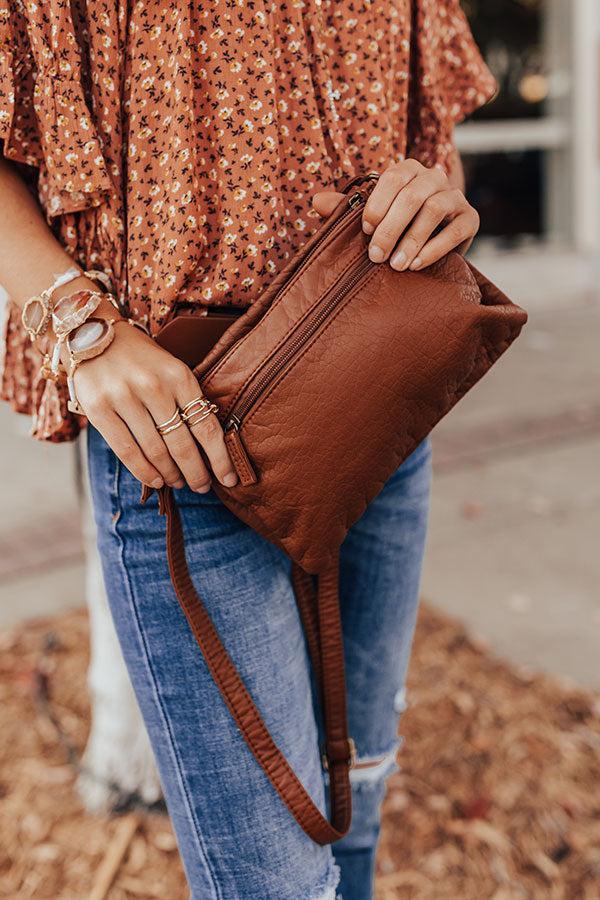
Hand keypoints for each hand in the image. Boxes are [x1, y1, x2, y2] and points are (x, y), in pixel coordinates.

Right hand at [73, 319, 237, 491]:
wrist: (93, 334)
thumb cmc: (141, 359)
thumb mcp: (171, 369)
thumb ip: (186, 401)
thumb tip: (206, 448)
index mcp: (179, 375)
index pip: (206, 426)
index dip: (219, 458)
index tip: (228, 478)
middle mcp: (153, 386)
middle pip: (182, 444)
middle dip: (196, 472)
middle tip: (202, 486)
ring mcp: (124, 397)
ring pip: (155, 451)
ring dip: (171, 474)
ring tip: (179, 482)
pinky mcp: (99, 408)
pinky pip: (126, 450)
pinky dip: (144, 471)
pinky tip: (156, 480)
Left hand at [312, 158, 478, 270]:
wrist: (431, 250)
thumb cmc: (393, 231)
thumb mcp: (370, 220)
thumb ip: (345, 210)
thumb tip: (316, 202)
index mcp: (408, 171)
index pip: (393, 178)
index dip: (378, 204)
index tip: (364, 231)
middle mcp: (434, 177)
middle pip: (413, 196)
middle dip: (391, 228)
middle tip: (376, 256)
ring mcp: (454, 197)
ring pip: (434, 210)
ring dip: (412, 240)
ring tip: (396, 266)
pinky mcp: (471, 219)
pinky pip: (455, 230)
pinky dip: (434, 249)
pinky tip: (416, 265)